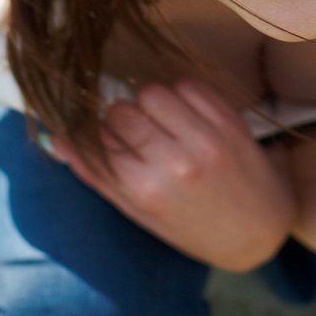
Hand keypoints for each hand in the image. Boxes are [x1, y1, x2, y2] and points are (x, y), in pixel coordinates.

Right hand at [46, 80, 294, 272]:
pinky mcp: (229, 120)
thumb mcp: (140, 214)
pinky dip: (180, 97)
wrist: (260, 230)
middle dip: (121, 123)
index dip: (96, 137)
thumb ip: (98, 175)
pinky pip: (186, 86)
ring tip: (163, 128)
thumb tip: (55, 139)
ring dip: (149, 106)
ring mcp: (207, 138)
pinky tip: (187, 120)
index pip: (96, 138)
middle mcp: (176, 162)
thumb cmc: (193, 227)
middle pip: (120, 112)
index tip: (105, 142)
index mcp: (147, 191)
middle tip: (139, 141)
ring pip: (150, 92)